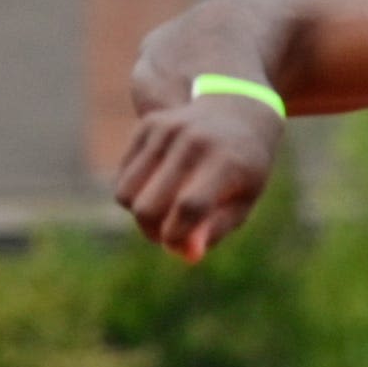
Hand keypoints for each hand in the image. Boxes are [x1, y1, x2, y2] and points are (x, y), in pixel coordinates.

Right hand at [110, 92, 284, 262]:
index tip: (180, 245)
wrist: (237, 112)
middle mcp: (194, 141)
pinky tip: (157, 188)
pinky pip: (123, 177)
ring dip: (139, 215)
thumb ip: (215, 230)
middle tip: (167, 234)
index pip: (189, 206)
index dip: (177, 235)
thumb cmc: (243, 169)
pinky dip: (135, 193)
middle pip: (148, 206)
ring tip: (161, 214)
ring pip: (126, 194)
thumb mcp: (244, 201)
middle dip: (152, 231)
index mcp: (226, 161)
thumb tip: (185, 253)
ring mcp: (167, 130)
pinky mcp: (147, 125)